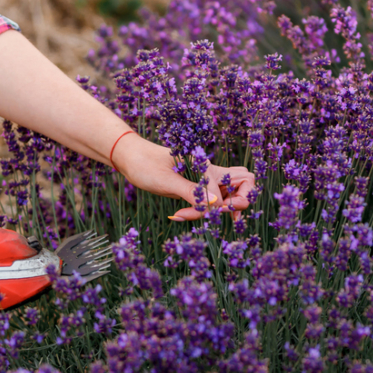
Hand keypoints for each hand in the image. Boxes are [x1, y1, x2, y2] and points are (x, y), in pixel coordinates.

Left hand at [110, 134, 256, 221]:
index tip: (213, 210)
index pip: (239, 183)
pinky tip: (180, 215)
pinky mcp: (193, 187)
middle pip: (244, 184)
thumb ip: (191, 191)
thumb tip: (216, 205)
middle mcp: (210, 172)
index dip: (231, 201)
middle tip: (216, 214)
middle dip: (237, 202)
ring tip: (186, 215)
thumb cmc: (144, 164)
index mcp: (208, 166)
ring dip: (216, 210)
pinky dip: (200, 211)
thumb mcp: (166, 180)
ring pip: (226, 195)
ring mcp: (203, 180)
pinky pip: (208, 201)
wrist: (128, 156)